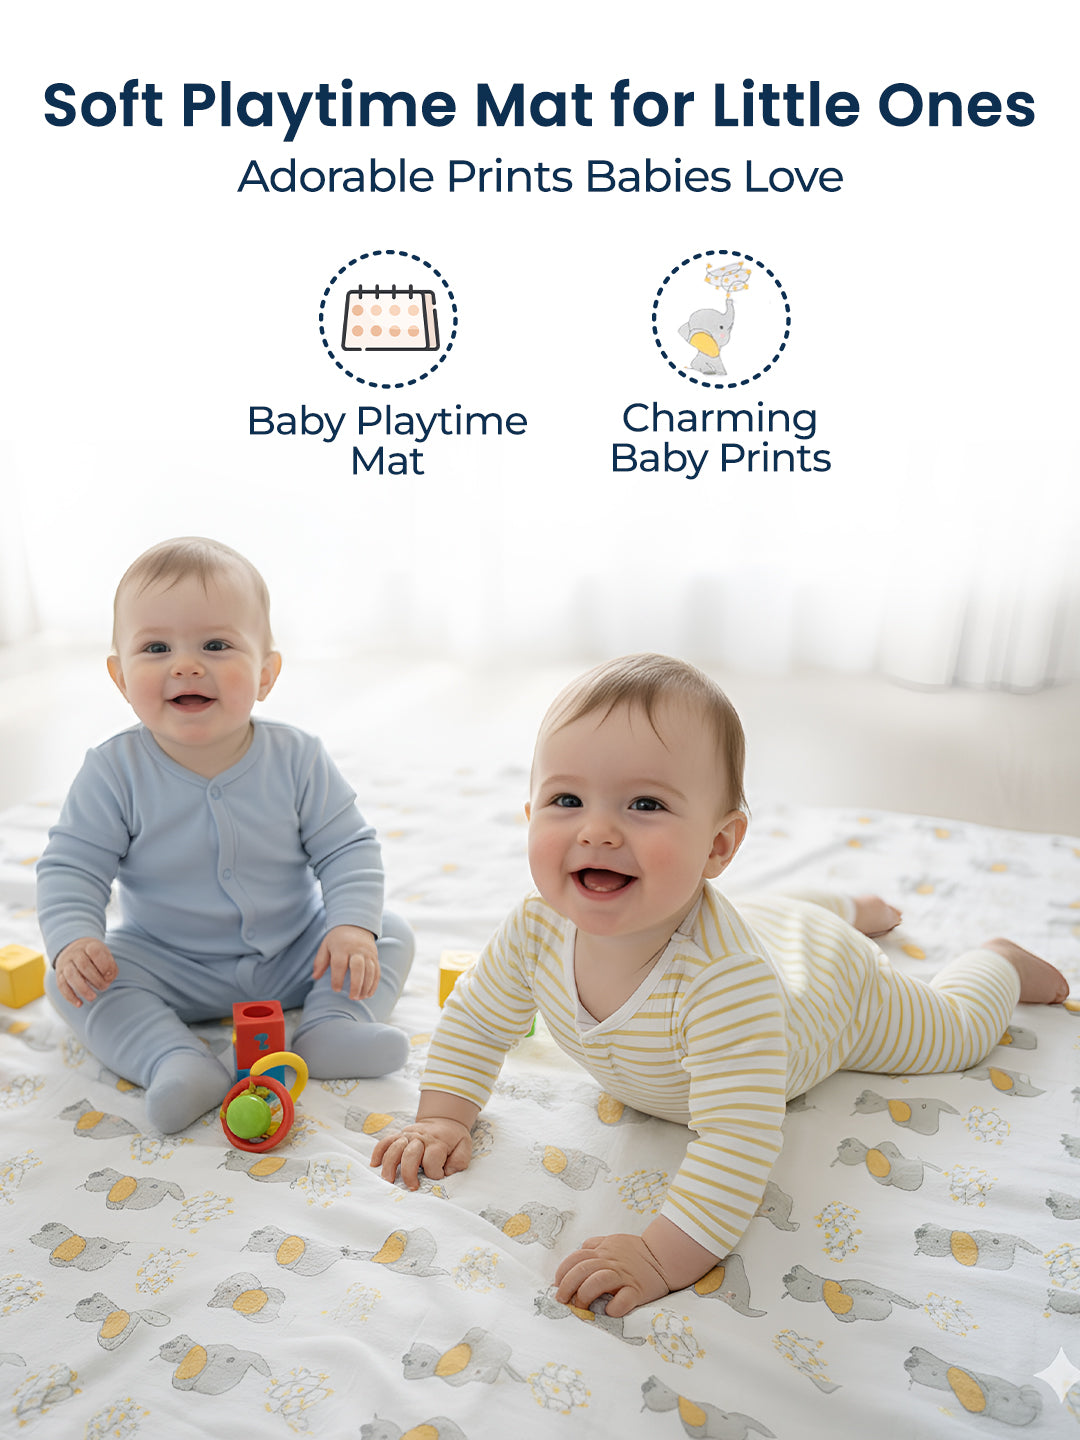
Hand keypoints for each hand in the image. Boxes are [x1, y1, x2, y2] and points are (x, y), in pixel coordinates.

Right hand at [54, 938, 117, 1007]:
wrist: (73, 948)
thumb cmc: (94, 955)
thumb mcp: (105, 954)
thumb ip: (110, 966)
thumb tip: (109, 979)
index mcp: (89, 946)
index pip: (95, 952)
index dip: (104, 965)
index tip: (110, 975)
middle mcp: (75, 953)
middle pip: (84, 965)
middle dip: (96, 979)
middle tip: (104, 987)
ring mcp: (65, 964)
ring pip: (71, 976)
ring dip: (83, 989)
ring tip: (93, 997)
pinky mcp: (59, 975)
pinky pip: (62, 986)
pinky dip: (70, 996)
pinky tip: (79, 1004)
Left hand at [312, 925, 378, 999]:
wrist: (356, 924)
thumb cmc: (338, 939)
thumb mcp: (326, 946)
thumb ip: (320, 962)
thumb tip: (315, 977)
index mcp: (342, 947)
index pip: (340, 964)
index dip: (338, 978)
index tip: (336, 989)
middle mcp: (356, 950)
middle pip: (358, 968)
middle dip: (356, 984)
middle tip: (351, 997)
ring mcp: (368, 953)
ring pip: (370, 971)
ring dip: (366, 986)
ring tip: (359, 998)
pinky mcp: (375, 957)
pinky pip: (377, 971)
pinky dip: (374, 984)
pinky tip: (368, 994)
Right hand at [370, 1118, 473, 1189]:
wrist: (444, 1121)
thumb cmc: (453, 1139)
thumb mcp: (464, 1148)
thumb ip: (459, 1161)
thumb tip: (448, 1172)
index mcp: (437, 1143)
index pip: (432, 1160)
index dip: (435, 1173)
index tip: (440, 1176)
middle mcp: (421, 1139)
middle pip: (410, 1154)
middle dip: (409, 1173)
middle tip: (411, 1187)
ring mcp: (408, 1136)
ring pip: (395, 1148)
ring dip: (390, 1165)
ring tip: (389, 1180)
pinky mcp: (399, 1136)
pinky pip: (385, 1141)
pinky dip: (378, 1151)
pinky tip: (374, 1164)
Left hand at [554, 1233, 670, 1317]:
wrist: (664, 1255)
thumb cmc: (635, 1251)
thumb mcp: (613, 1241)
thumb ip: (595, 1244)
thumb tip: (579, 1250)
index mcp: (603, 1251)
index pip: (575, 1258)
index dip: (562, 1272)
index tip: (557, 1285)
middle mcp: (610, 1262)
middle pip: (581, 1270)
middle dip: (567, 1286)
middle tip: (563, 1300)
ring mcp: (624, 1275)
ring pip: (597, 1281)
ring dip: (585, 1295)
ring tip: (581, 1307)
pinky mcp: (638, 1290)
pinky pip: (623, 1300)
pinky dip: (613, 1308)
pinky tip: (608, 1311)